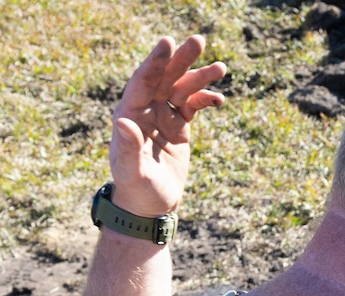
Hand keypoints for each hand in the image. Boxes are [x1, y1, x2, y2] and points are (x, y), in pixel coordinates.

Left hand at [108, 35, 227, 217]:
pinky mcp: (178, 127)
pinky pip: (193, 106)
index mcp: (130, 114)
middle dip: (181, 59)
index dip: (156, 62)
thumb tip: (123, 122)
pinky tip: (219, 99)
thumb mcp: (132, 171)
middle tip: (199, 40)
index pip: (143, 81)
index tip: (168, 42)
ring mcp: (163, 117)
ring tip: (222, 68)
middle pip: (164, 77)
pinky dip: (206, 100)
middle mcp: (145, 110)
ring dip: (200, 77)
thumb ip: (128, 146)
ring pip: (182, 89)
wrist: (150, 206)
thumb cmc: (137, 190)